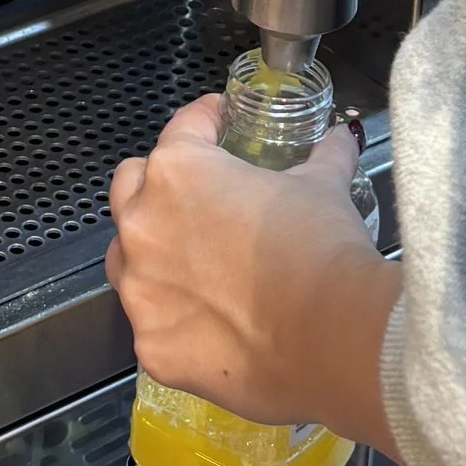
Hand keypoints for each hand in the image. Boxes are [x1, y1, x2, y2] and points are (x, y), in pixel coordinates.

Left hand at [107, 94, 402, 448]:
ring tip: (198, 263)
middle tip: (201, 193)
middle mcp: (143, 224)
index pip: (183, 127)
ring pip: (126, 257)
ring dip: (153, 252)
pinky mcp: (150, 346)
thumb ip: (325, 156)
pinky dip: (175, 318)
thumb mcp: (324, 187)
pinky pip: (152, 322)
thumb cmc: (322, 249)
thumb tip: (340, 138)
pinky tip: (211, 323)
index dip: (206, 119)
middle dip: (159, 183)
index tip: (219, 121)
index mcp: (178, 172)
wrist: (332, 336)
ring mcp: (139, 290)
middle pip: (132, 186)